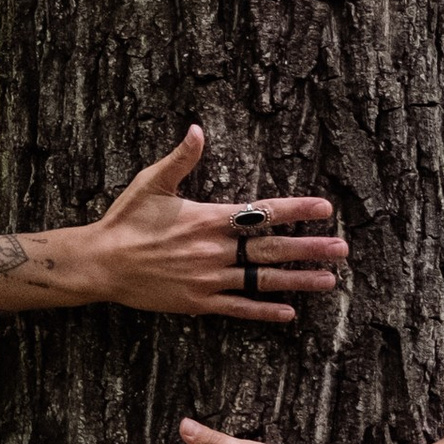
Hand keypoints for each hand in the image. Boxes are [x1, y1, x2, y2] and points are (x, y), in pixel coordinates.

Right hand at [83, 124, 348, 326]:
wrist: (101, 264)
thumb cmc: (126, 220)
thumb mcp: (151, 182)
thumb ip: (180, 158)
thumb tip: (197, 129)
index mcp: (209, 219)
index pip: (263, 213)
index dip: (297, 210)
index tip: (325, 209)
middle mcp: (215, 250)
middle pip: (272, 250)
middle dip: (310, 248)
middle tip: (342, 249)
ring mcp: (209, 279)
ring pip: (262, 281)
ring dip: (297, 281)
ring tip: (328, 281)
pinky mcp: (198, 303)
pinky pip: (238, 308)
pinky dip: (263, 312)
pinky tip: (288, 314)